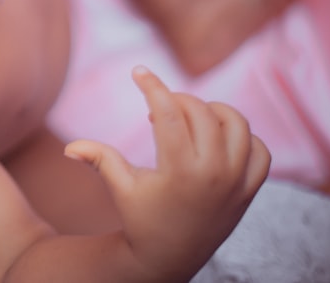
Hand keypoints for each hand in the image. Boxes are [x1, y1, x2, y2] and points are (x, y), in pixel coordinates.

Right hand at [63, 66, 269, 279]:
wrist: (170, 257)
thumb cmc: (140, 218)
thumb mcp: (120, 187)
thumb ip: (99, 159)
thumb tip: (69, 148)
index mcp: (179, 172)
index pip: (170, 113)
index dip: (152, 86)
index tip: (139, 71)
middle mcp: (213, 174)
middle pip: (201, 112)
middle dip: (177, 99)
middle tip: (159, 108)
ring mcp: (236, 182)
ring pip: (237, 124)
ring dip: (212, 110)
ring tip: (190, 118)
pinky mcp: (249, 190)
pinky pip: (260, 150)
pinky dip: (242, 137)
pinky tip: (217, 138)